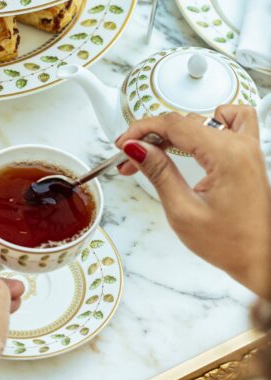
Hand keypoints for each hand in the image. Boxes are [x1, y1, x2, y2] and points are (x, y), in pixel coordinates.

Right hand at [116, 103, 270, 296]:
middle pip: (184, 121)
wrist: (262, 261)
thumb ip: (158, 172)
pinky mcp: (249, 155)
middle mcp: (241, 145)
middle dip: (153, 136)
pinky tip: (198, 138)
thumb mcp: (183, 211)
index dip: (142, 130)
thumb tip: (136, 148)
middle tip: (133, 158)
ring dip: (177, 130)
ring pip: (204, 118)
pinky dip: (214, 121)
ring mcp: (248, 148)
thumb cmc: (233, 245)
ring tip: (159, 150)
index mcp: (226, 155)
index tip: (124, 143)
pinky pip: (235, 120)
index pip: (173, 124)